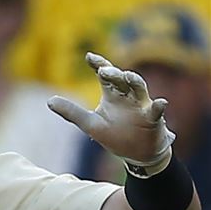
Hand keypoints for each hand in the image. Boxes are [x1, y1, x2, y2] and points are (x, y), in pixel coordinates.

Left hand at [48, 53, 174, 172]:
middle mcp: (128, 96)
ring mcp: (142, 105)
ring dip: (135, 81)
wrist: (135, 153)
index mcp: (112, 94)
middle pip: (121, 79)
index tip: (89, 56)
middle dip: (114, 73)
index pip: (106, 74)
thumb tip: (49, 101)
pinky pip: (157, 111)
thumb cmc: (114, 134)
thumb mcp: (90, 124)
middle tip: (103, 70)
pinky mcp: (153, 119)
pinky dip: (158, 107)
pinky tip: (160, 103)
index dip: (99, 63)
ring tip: (128, 76)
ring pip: (140, 89)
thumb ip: (72, 112)